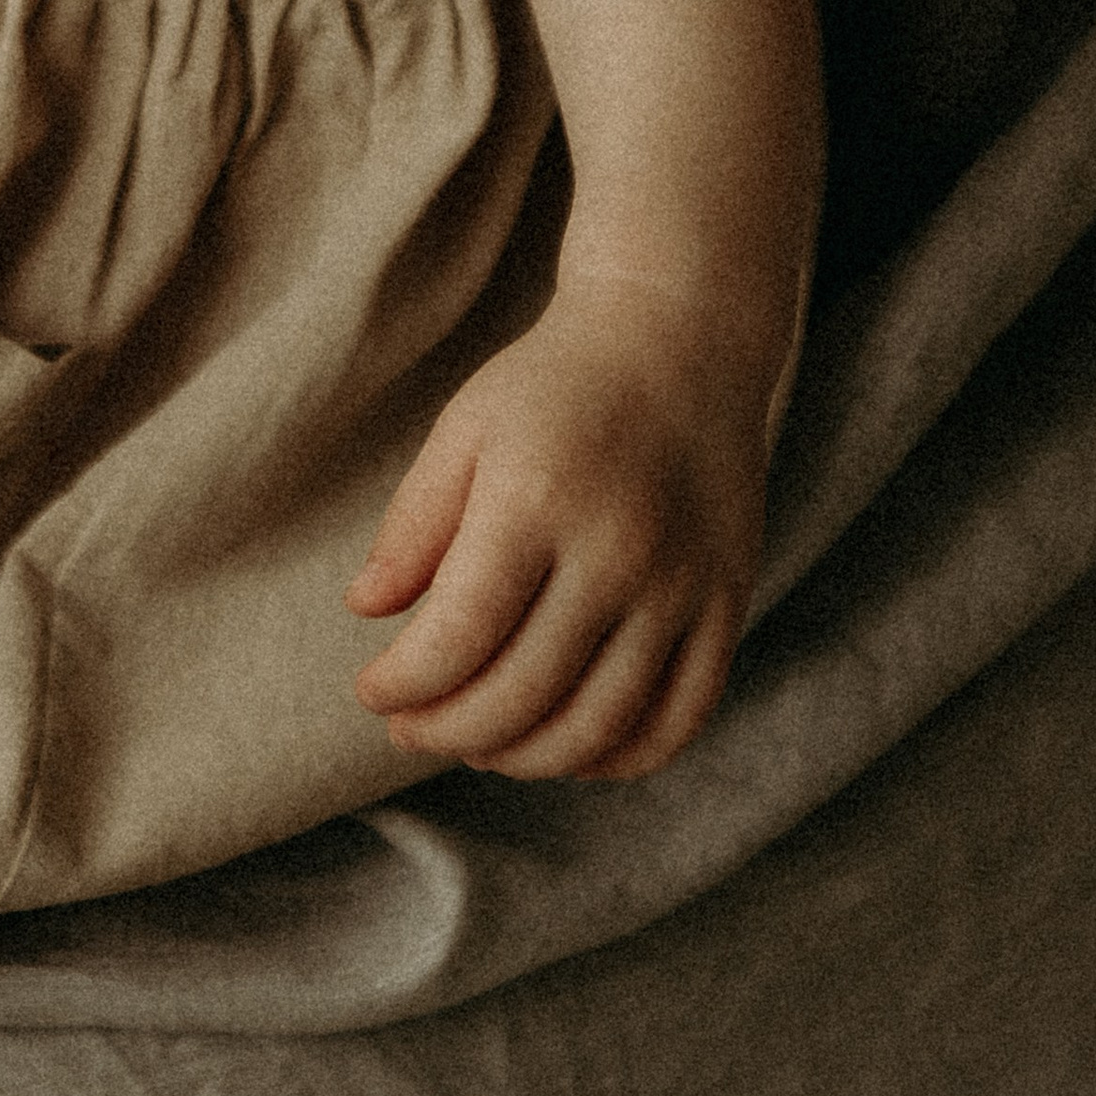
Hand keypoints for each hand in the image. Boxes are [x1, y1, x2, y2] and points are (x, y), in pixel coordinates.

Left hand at [349, 279, 764, 779]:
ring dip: (524, 757)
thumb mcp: (466, 430)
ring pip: (597, 726)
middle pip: (522, 695)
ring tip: (478, 744)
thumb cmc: (555, 384)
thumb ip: (414, 524)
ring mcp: (681, 585)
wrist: (680, 337)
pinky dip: (618, 758)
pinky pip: (678, 720)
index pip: (458, 637)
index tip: (371, 690)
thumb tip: (367, 611)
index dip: (404, 685)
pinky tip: (567, 749)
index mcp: (535, 499)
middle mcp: (617, 550)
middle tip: (410, 728)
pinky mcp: (728, 603)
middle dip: (449, 729)